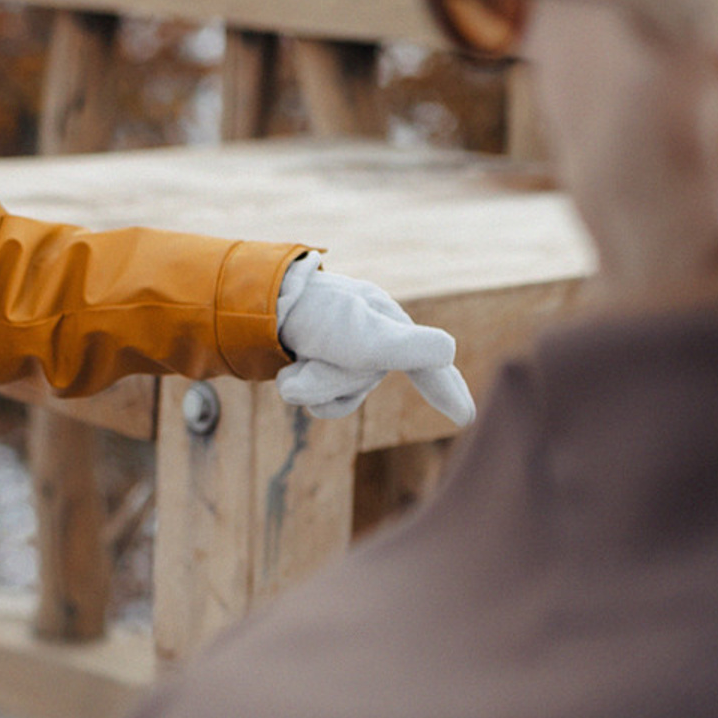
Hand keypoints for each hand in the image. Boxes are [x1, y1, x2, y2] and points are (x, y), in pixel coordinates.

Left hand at [275, 254, 476, 426]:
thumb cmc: (318, 316)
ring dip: (311, 384)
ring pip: (332, 394)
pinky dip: (297, 383)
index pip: (429, 365)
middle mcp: (368, 337)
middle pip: (360, 386)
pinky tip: (286, 366)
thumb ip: (408, 349)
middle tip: (316, 354)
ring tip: (297, 360)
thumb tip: (450, 351)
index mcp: (390, 325)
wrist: (253, 300)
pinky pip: (311, 391)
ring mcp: (337, 347)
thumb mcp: (367, 335)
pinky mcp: (310, 354)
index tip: (465, 417)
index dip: (448, 391)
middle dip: (333, 381)